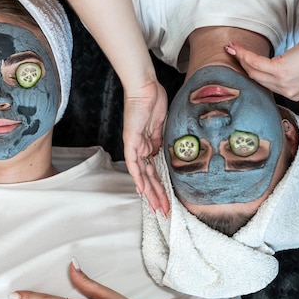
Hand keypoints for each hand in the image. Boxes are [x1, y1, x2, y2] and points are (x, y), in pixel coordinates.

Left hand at [123, 81, 168, 213]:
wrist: (145, 87)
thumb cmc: (154, 100)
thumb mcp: (162, 125)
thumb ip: (161, 140)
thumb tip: (162, 155)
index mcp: (148, 145)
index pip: (155, 171)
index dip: (161, 187)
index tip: (167, 201)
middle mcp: (140, 148)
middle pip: (149, 178)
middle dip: (157, 196)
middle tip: (163, 212)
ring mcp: (134, 145)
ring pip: (142, 174)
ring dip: (150, 192)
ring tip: (156, 207)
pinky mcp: (131, 140)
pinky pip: (134, 162)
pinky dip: (138, 177)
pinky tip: (142, 190)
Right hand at [225, 32, 298, 100]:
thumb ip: (289, 71)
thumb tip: (270, 64)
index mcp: (293, 93)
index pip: (266, 84)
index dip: (252, 72)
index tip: (242, 62)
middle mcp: (287, 92)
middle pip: (256, 79)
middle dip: (241, 64)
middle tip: (232, 52)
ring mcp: (283, 83)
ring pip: (253, 71)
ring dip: (240, 58)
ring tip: (232, 47)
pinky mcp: (280, 72)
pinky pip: (256, 63)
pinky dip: (245, 54)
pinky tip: (238, 47)